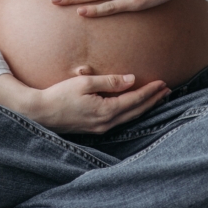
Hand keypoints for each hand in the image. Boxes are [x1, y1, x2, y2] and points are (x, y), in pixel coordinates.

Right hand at [0, 69, 170, 133]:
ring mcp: (100, 128)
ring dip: (144, 107)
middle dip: (152, 100)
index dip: (149, 91)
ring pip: (129, 117)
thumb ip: (109, 81)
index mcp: (105, 111)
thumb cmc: (60, 95)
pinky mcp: (94, 128)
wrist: (40, 113)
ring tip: (157, 97)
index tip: (162, 83)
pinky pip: (119, 120)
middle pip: (136, 111)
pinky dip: (131, 112)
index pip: (134, 100)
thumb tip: (131, 79)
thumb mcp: (84, 82)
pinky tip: (135, 106)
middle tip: (167, 90)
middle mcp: (106, 123)